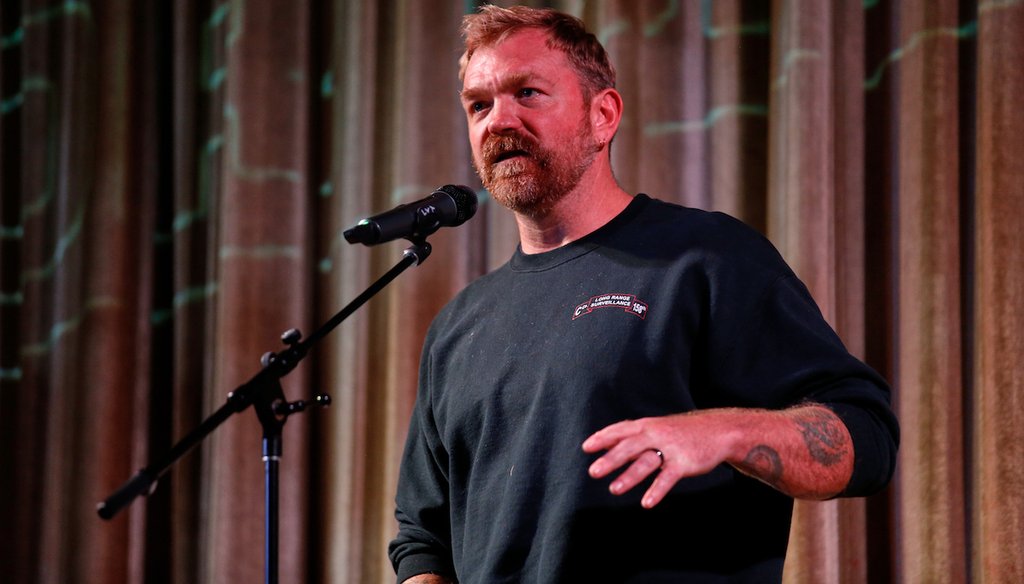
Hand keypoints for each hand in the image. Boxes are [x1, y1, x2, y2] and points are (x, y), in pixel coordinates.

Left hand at [581, 411, 740, 508]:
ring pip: (646, 462)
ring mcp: (670, 448)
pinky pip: (668, 478)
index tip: (586, 448)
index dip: (603, 438)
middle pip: (629, 446)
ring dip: (629, 476)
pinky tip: (646, 502)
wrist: (718, 431)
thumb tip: (605, 443)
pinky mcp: (684, 463)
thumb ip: (632, 437)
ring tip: (614, 490)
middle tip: (593, 472)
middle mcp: (656, 434)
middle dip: (611, 459)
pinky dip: (657, 490)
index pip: (621, 430)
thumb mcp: (656, 428)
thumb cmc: (680, 432)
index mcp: (647, 426)